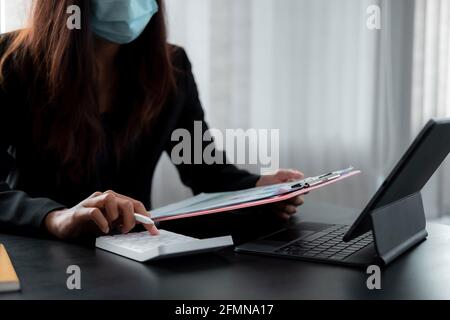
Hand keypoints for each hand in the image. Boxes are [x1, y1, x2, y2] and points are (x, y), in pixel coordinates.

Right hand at [44, 191, 158, 239]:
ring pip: (111, 199)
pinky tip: (104, 230)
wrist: (62, 224)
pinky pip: (95, 211)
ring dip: (116, 216)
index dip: (146, 217)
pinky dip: (102, 222)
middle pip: (126, 202)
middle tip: (126, 231)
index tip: (153, 230)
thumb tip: (143, 226)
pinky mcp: (80, 211)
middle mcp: (104, 197)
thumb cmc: (88, 224)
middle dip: (131, 219)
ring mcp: (91, 202)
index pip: (135, 204)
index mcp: (114, 200)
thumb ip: (124, 221)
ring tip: (113, 228)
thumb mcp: (111, 223)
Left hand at [256, 169, 304, 219]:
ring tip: (282, 203)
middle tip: (288, 196)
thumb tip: (301, 175)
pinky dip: (283, 214)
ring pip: (293, 209)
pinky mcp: (279, 210)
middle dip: (295, 200)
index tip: (301, 190)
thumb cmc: (267, 179)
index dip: (304, 191)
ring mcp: (285, 204)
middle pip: (299, 201)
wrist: (255, 186)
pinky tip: (280, 211)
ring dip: (288, 207)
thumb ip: (289, 173)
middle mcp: (290, 196)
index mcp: (292, 187)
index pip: (303, 190)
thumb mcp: (278, 173)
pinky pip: (285, 215)